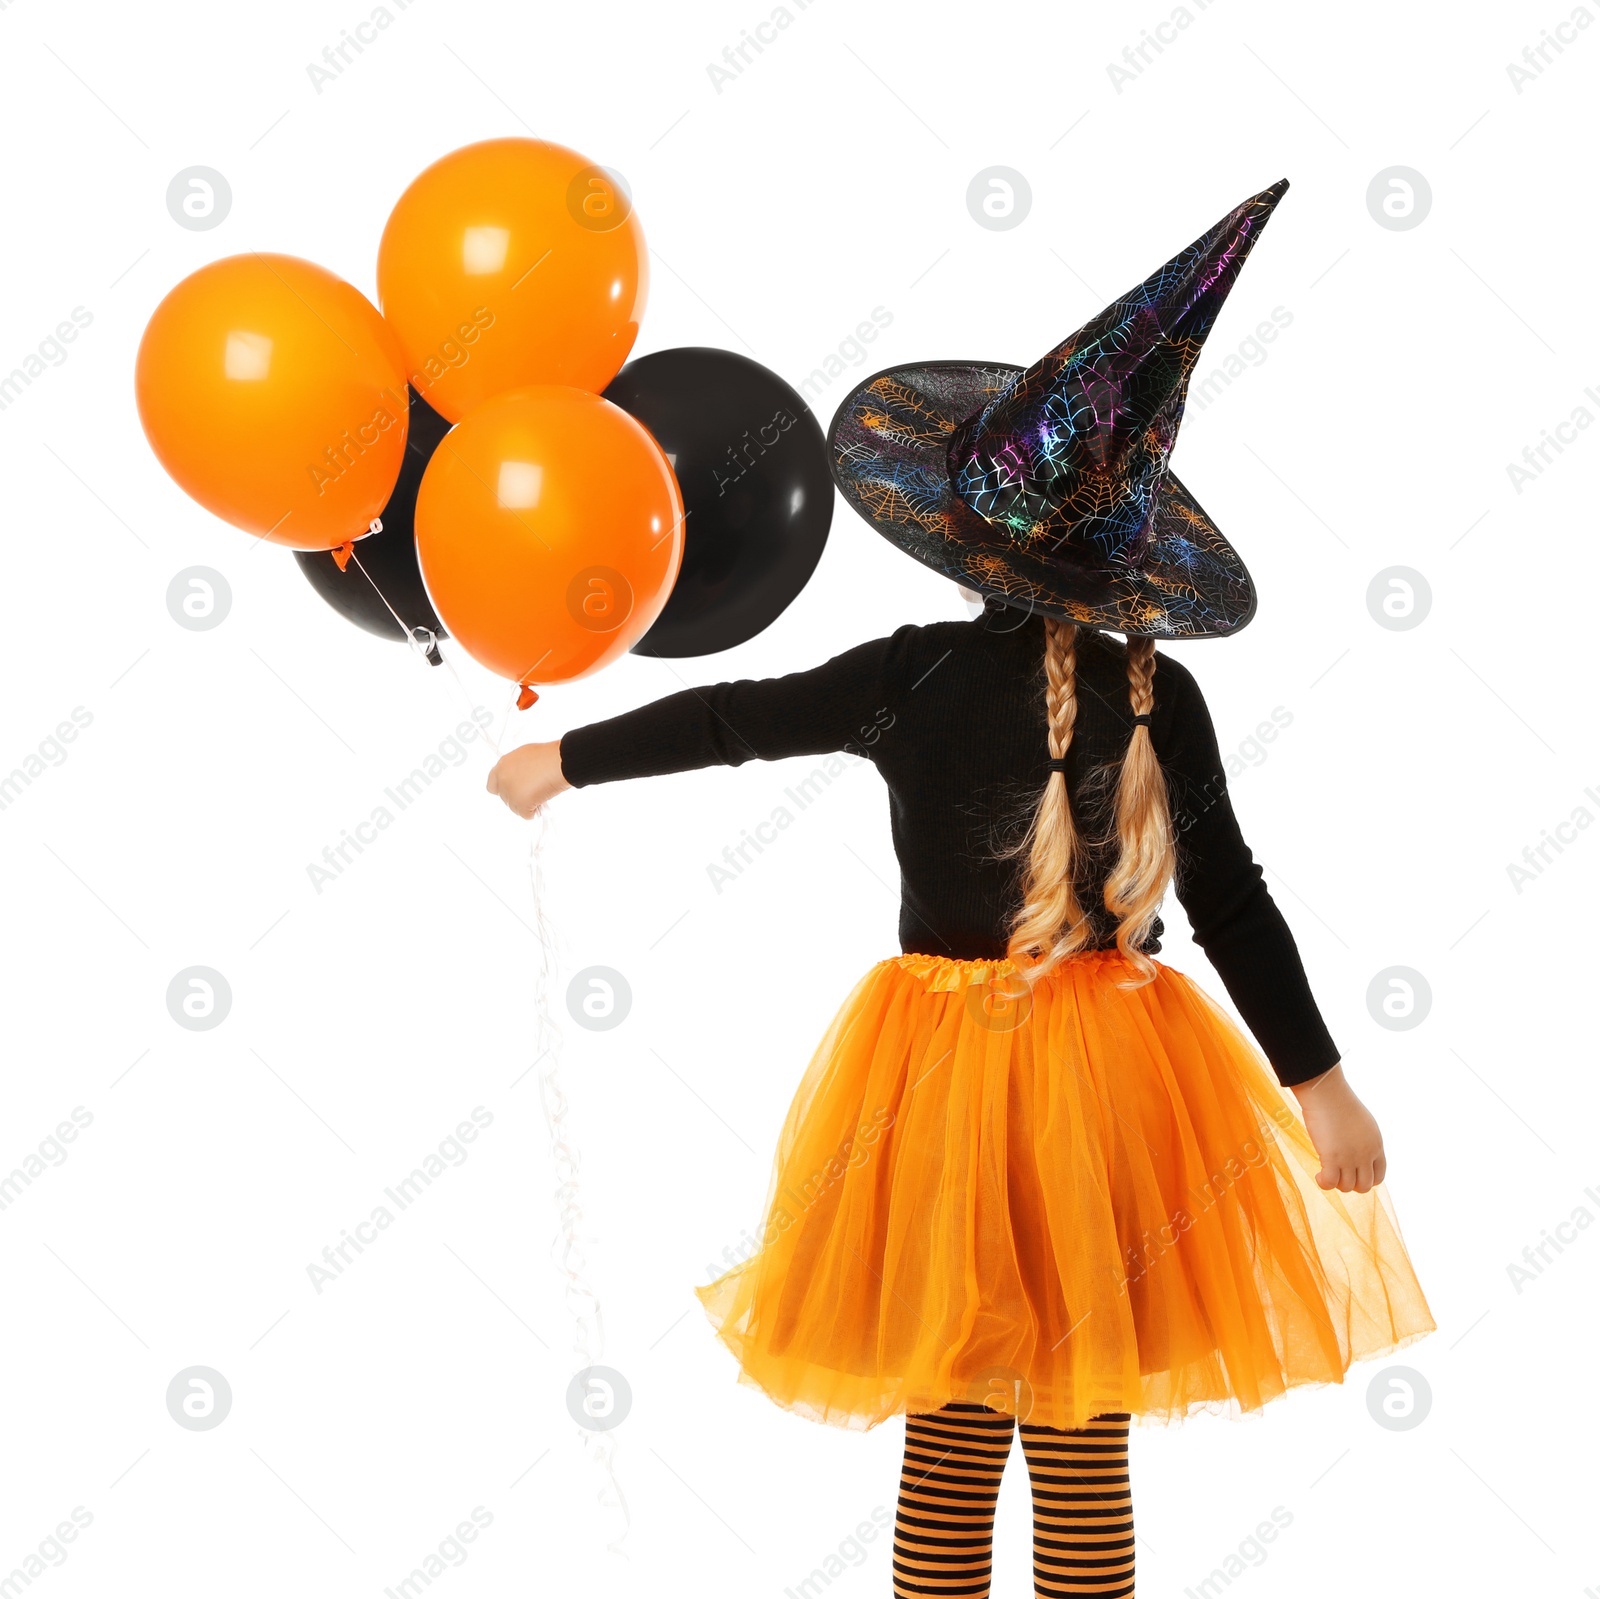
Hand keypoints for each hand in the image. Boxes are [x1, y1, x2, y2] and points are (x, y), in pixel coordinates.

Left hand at [486, 741, 570, 818]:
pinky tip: (544, 798)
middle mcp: (503, 780)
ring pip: (515, 807)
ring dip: (527, 804)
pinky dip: (536, 811)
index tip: (514, 789)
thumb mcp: (524, 756)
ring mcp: (511, 793)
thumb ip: (515, 769)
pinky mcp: (521, 804)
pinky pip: (527, 815)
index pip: (493, 785)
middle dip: (518, 797)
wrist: (559, 762)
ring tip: (541, 791)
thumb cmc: (547, 756)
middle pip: (506, 798)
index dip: (504, 789)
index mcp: (502, 766)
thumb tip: (519, 778)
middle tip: (532, 791)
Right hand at [1290, 1064, 1386, 1193]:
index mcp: (1376, 1146)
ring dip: (1336, 1183)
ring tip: (1325, 1171)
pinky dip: (1324, 1183)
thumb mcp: (1363, 1124)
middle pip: (1364, 1185)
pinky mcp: (1332, 1158)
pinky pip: (1330, 1182)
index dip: (1365, 1179)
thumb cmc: (1339, 1102)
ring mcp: (1350, 1158)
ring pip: (1347, 1186)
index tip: (1352, 1174)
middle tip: (1337, 1172)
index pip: (1379, 1176)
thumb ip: (1363, 1141)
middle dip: (1350, 1184)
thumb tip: (1354, 1152)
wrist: (1327, 1094)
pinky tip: (1318, 1174)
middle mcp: (1366, 1155)